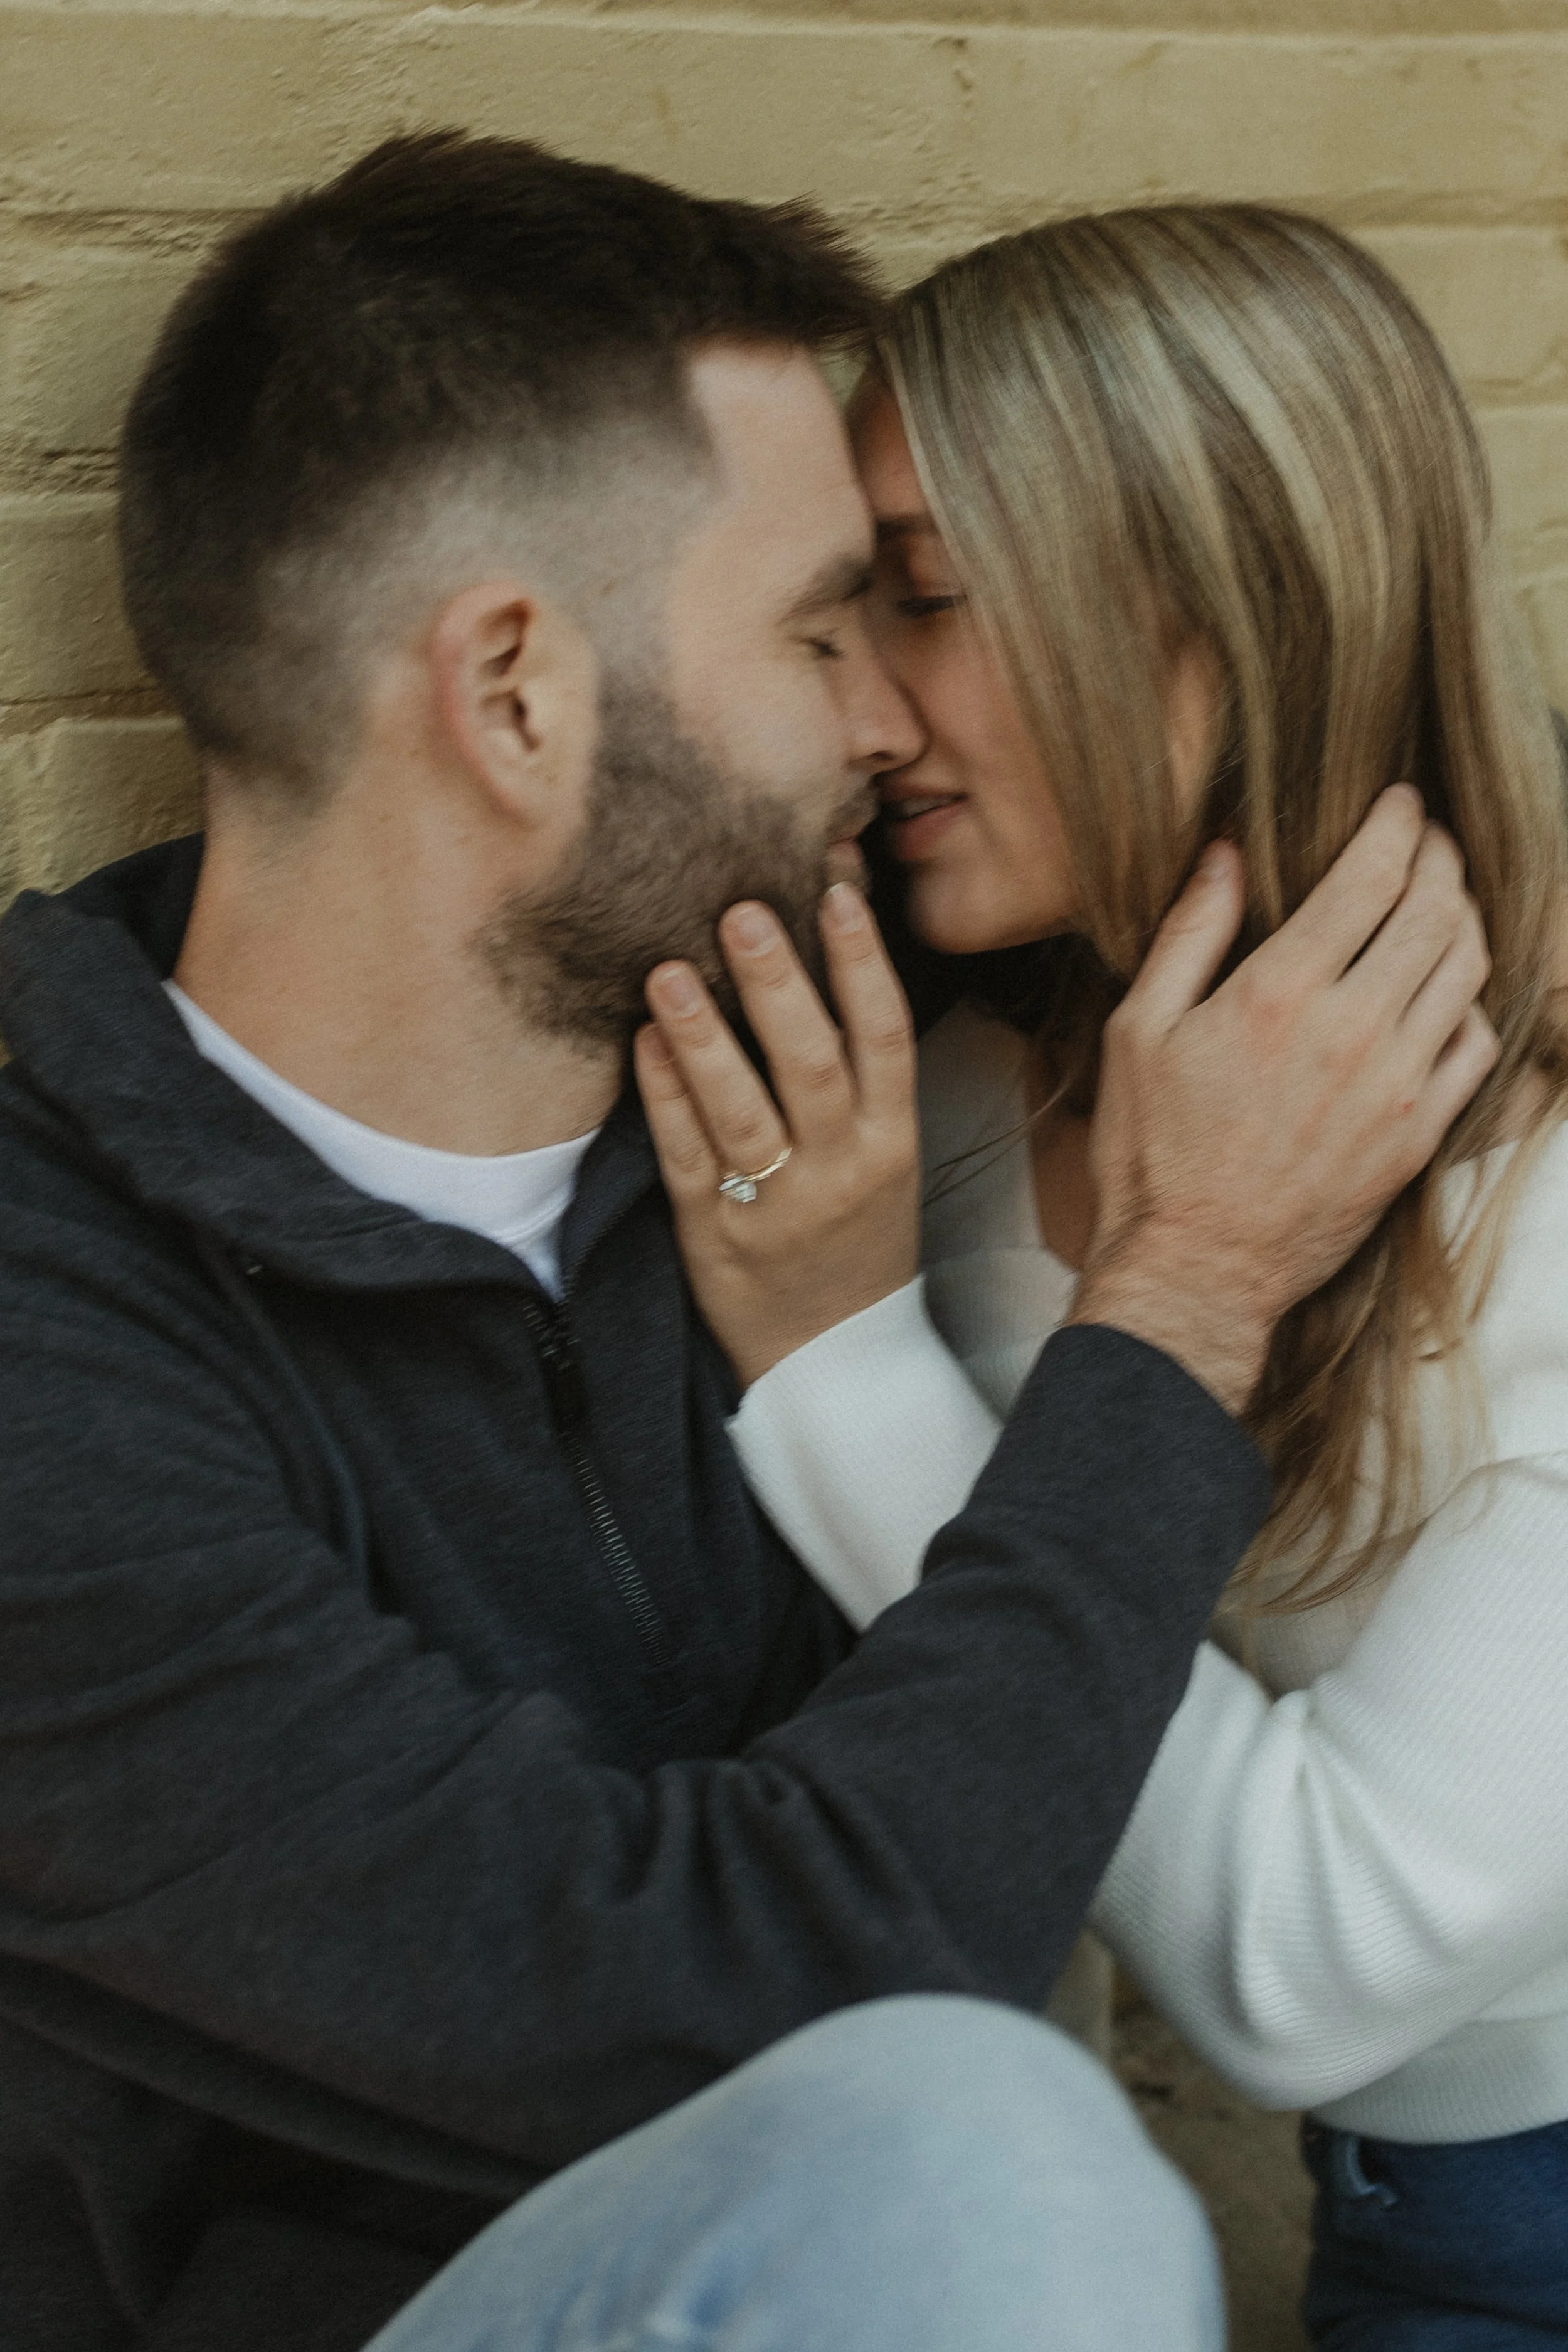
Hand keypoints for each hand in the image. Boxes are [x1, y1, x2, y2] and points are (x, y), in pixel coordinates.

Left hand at [634, 885, 920, 1389]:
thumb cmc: (856, 1239)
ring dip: (704, 1036)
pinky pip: (687, 1156)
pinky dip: (664, 1098)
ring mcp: (777, 1206)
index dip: (863, 964)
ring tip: (669, 970)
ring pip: (742, 1112)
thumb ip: (859, 1080)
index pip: (886, 1039)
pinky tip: (642, 1044)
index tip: (836, 893)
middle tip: (741, 911)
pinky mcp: (715, 1234)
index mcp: (892, 1145)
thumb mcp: (885, 1160)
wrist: (836, 1359)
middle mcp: (841, 1171)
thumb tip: (819, 967)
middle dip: (778, 984)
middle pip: (813, 1065)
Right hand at [1074, 787, 1497, 1415]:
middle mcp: (1352, 1031)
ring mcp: (1397, 1086)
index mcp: (1277, 993)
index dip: (1396, 823)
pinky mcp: (1418, 1136)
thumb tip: (1226, 853)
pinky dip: (1473, 1001)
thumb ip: (1189, 934)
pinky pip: (1477, 1046)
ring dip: (1464, 917)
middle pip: (1435, 910)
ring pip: (1466, 970)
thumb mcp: (1137, 1031)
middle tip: (1428, 837)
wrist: (1195, 1269)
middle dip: (1440, 856)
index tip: (1399, 799)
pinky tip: (1446, 989)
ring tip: (1443, 898)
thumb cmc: (1152, 1154)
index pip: (1371, 876)